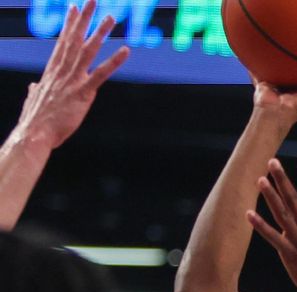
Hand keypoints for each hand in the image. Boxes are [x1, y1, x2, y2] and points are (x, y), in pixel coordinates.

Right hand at [16, 0, 129, 148]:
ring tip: (111, 17)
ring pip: (88, 51)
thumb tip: (33, 88)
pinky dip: (114, 62)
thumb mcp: (34, 101)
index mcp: (52, 72)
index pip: (63, 42)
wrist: (35, 134)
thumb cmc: (36, 121)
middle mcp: (62, 71)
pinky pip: (101, 74)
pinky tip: (125, 50)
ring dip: (100, 33)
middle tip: (93, 1)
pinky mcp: (83, 93)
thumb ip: (35, 91)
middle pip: (74, 39)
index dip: (69, 24)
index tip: (74, 8)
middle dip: (85, 19)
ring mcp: (73, 80)